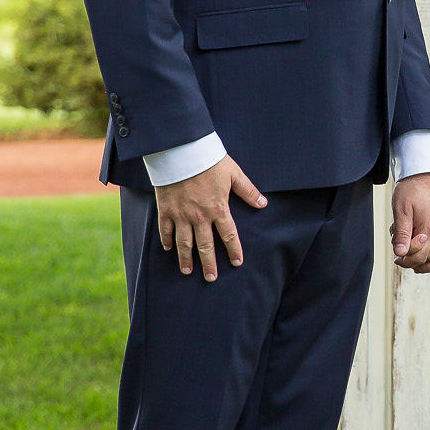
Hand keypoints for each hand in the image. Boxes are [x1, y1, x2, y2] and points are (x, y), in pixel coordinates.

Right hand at [155, 155, 266, 280]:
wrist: (181, 151)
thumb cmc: (210, 160)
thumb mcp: (233, 173)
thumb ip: (247, 190)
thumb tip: (263, 203)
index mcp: (218, 208)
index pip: (229, 235)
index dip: (234, 250)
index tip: (237, 263)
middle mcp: (200, 216)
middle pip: (205, 245)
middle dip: (209, 263)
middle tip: (211, 278)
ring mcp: (181, 214)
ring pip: (184, 242)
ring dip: (186, 258)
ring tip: (188, 271)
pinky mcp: (166, 209)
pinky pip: (165, 229)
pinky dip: (167, 240)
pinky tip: (168, 249)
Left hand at [391, 172, 429, 273]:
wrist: (428, 171)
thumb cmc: (412, 188)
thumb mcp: (401, 210)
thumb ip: (401, 233)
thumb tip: (400, 253)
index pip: (420, 257)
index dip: (406, 259)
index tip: (397, 255)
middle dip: (415, 262)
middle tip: (401, 257)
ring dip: (428, 260)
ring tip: (415, 254)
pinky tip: (428, 248)